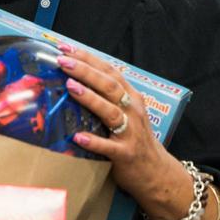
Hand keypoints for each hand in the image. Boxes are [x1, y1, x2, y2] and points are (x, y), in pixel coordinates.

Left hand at [57, 45, 182, 198]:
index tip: (65, 48)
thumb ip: (107, 97)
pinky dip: (94, 141)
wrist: (156, 172)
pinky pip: (108, 147)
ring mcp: (130, 132)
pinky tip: (78, 137)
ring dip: (90, 98)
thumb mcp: (126, 112)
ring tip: (71, 87)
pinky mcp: (125, 154)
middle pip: (109, 86)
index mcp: (131, 97)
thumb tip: (74, 79)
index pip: (109, 71)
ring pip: (110, 111)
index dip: (88, 58)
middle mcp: (132, 111)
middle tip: (62, 61)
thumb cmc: (134, 138)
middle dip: (85, 71)